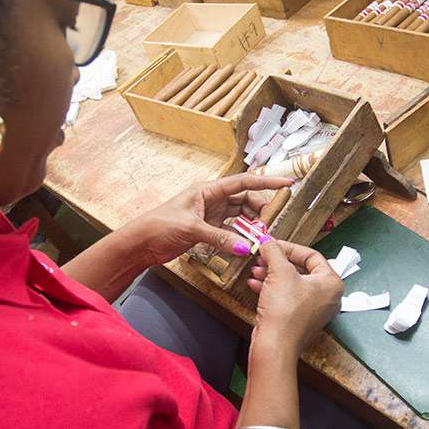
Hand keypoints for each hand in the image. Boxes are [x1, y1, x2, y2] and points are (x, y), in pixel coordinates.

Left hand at [131, 174, 293, 266]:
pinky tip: (246, 243)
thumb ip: (220, 238)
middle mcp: (211, 199)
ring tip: (260, 236)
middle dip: (260, 210)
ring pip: (240, 215)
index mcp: (208, 189)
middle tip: (269, 224)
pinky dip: (240, 236)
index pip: (243, 182)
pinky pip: (231, 230)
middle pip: (245, 199)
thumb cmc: (159, 225)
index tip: (286, 183)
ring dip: (251, 224)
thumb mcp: (192, 229)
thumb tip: (245, 247)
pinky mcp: (207, 229)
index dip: (266, 181)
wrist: (142, 242)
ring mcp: (210, 214)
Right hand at [247, 239, 342, 364]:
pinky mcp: (299, 320)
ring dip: (271, 274)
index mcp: (331, 283)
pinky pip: (286, 298)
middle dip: (277, 262)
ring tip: (256, 270)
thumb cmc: (285, 311)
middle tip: (263, 256)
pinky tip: (255, 284)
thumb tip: (268, 240)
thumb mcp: (279, 271)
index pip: (312, 255)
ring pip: (291, 284)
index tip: (272, 244)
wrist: (275, 345)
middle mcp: (327, 297)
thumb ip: (274, 251)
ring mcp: (313, 310)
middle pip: (300, 269)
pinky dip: (271, 289)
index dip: (289, 247)